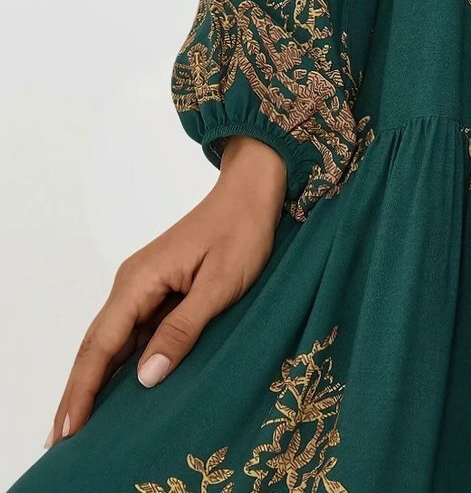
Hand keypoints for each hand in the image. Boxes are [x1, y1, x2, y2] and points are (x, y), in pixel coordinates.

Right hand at [44, 135, 286, 448]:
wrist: (252, 191)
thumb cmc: (242, 232)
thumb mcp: (220, 284)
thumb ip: (182, 329)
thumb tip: (145, 376)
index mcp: (140, 280)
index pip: (101, 344)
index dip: (82, 389)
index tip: (66, 428)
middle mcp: (132, 283)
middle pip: (96, 345)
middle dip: (77, 391)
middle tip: (58, 439)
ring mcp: (143, 286)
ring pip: (110, 340)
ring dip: (94, 380)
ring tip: (78, 424)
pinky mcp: (158, 289)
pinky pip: (130, 332)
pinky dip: (117, 362)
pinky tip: (115, 388)